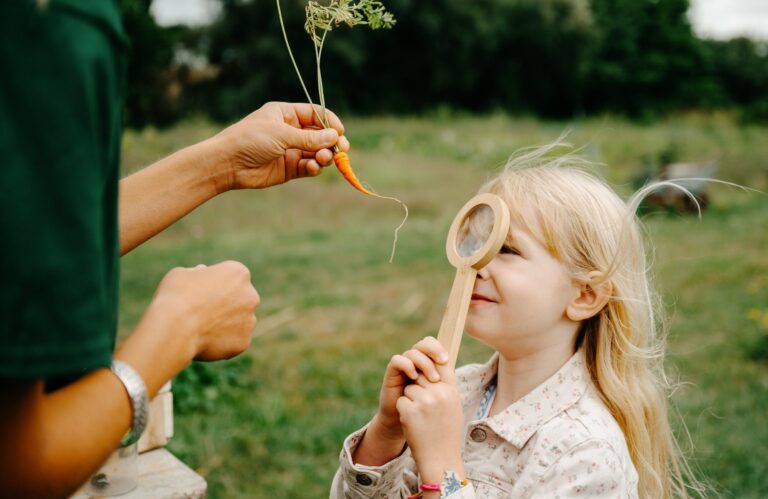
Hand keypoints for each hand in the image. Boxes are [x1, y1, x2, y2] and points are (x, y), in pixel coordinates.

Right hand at [146, 261, 259, 361]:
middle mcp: (250, 295)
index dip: (214, 285)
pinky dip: (221, 342)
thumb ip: (197, 274)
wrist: (175, 328)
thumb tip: (203, 274)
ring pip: (238, 322)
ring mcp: (250, 320)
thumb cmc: (176, 296)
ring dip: (224, 324)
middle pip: (239, 299)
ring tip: (200, 329)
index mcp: (238, 273)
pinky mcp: (244, 342)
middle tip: (202, 313)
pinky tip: (204, 341)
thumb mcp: (183, 274)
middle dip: (225, 305)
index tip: (200, 293)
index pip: (231, 278)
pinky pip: (233, 341)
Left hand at [215, 101, 350, 189]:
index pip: (315, 114)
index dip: (330, 122)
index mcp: (286, 114)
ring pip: (317, 153)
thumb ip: (310, 137)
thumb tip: (335, 137)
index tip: (340, 132)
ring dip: (325, 156)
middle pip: (320, 135)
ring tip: (324, 159)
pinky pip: (309, 167)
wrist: (227, 164)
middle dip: (332, 142)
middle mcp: (290, 131)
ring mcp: (290, 150)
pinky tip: (313, 168)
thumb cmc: (250, 139)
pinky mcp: (289, 169)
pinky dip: (315, 168)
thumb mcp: (282, 134)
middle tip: (342, 149)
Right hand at [376, 336, 448, 438]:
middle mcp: (415, 362)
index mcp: (428, 364)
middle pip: (423, 344)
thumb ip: (445, 381)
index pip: (433, 345)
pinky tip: (414, 376)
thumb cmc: (428, 413)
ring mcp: (403, 367)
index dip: (439, 348)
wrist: (408, 426)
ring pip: (412, 352)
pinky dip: (406, 365)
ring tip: (432, 378)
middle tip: (442, 361)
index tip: (446, 360)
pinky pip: (397, 360)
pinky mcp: (392, 374)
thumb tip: (454, 369)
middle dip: (433, 350)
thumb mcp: (440, 396)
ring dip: (424, 362)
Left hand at [395, 340, 463, 482]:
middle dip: (418, 387)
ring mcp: (424, 401)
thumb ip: (444, 386)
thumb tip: (434, 365)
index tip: (426, 362)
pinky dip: (404, 412)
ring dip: (410, 401)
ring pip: (409, 388)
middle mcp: (439, 393)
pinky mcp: (410, 410)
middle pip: (420, 375)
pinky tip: (414, 424)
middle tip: (426, 407)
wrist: (440, 459)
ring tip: (421, 418)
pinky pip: (401, 401)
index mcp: (451, 390)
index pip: (441, 361)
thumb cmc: (446, 432)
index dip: (431, 358)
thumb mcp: (453, 406)